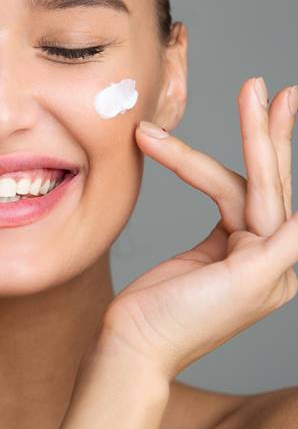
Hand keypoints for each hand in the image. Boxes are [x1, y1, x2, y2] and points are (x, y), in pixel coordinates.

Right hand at [96, 77, 297, 381]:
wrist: (133, 343)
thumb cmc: (182, 323)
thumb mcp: (245, 286)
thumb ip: (284, 247)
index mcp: (278, 264)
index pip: (271, 191)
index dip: (266, 143)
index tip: (273, 98)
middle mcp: (264, 254)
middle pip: (262, 180)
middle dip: (259, 132)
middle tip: (260, 85)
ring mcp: (238, 247)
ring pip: (229, 186)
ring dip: (198, 155)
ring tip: (172, 126)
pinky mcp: (212, 245)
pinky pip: (212, 198)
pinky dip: (195, 172)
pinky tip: (192, 156)